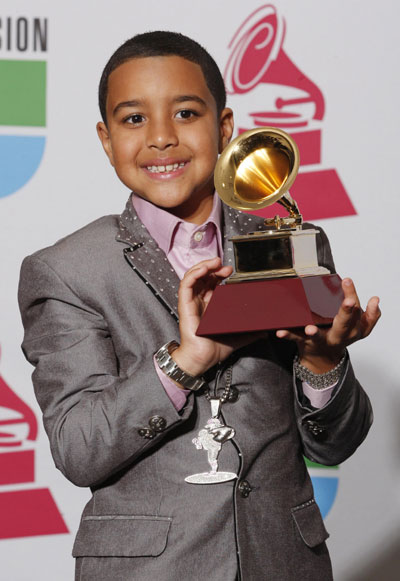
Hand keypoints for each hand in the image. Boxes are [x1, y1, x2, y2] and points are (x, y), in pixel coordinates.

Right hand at [172, 257, 261, 377]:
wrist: (203, 358)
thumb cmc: (215, 348)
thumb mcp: (239, 336)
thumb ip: (252, 332)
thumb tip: (266, 331)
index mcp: (210, 306)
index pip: (212, 283)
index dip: (220, 274)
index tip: (231, 272)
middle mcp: (199, 301)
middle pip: (203, 277)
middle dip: (213, 268)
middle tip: (225, 266)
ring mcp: (191, 302)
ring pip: (193, 276)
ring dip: (204, 266)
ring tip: (214, 262)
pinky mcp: (185, 304)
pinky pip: (186, 284)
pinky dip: (194, 273)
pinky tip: (204, 269)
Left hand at [276, 278, 380, 372]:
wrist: (323, 358)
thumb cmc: (341, 336)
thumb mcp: (360, 328)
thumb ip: (371, 315)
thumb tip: (376, 299)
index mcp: (352, 329)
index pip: (355, 311)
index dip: (353, 296)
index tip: (348, 280)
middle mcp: (338, 335)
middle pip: (344, 323)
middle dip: (347, 312)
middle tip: (349, 302)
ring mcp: (321, 339)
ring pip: (318, 336)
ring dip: (315, 333)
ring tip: (310, 329)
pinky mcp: (305, 342)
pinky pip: (295, 338)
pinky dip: (288, 335)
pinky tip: (280, 331)